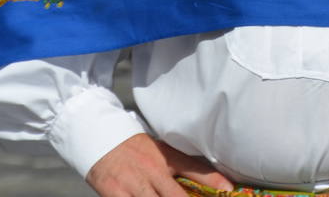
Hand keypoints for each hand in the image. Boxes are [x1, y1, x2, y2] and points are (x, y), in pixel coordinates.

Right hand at [86, 133, 232, 196]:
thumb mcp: (162, 151)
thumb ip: (183, 167)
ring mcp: (134, 183)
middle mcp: (153, 170)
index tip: (229, 190)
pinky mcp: (115, 193)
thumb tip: (215, 182)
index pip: (196, 170)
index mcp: (167, 158)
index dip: (214, 182)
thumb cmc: (135, 148)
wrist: (99, 137)